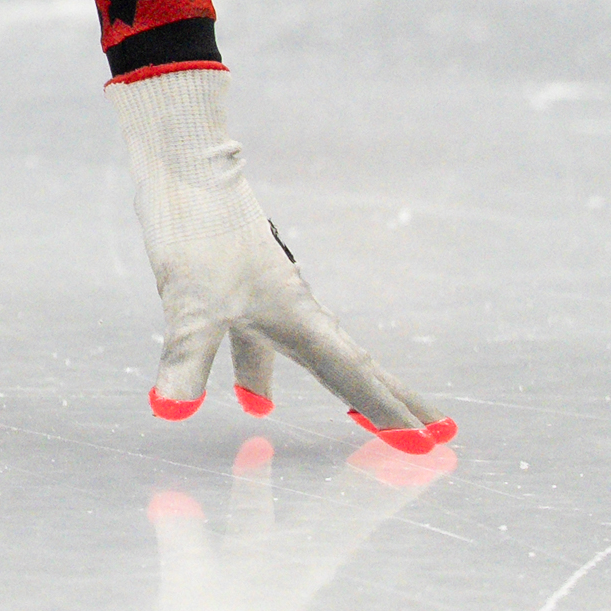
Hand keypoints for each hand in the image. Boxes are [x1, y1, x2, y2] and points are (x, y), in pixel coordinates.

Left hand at [112, 66, 451, 453]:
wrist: (184, 165)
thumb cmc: (195, 230)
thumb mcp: (188, 303)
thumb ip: (186, 360)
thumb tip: (171, 412)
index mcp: (297, 316)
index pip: (354, 376)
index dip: (388, 413)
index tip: (430, 445)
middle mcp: (293, 308)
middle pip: (353, 364)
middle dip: (391, 400)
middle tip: (439, 431)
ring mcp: (266, 296)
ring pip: (312, 355)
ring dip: (337, 388)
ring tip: (356, 421)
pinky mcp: (235, 286)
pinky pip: (264, 345)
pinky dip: (263, 374)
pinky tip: (251, 401)